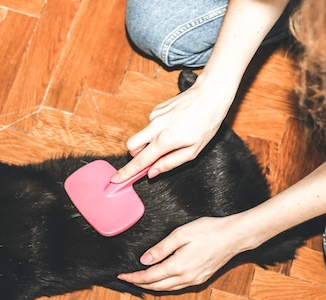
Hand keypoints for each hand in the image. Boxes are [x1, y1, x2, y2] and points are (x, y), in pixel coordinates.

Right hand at [111, 78, 231, 182]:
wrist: (210, 95)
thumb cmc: (206, 123)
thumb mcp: (193, 151)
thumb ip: (171, 163)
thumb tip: (152, 172)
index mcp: (166, 140)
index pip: (140, 161)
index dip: (127, 172)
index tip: (115, 179)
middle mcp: (156, 127)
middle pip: (131, 146)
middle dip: (136, 155)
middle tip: (153, 157)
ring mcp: (154, 116)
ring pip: (141, 136)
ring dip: (149, 142)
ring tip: (173, 138)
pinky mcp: (156, 109)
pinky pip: (150, 126)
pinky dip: (157, 131)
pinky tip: (174, 126)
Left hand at [117, 216, 251, 290]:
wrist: (234, 236)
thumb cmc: (209, 230)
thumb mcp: (181, 234)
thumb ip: (162, 248)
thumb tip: (145, 260)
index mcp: (179, 266)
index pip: (149, 276)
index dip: (134, 277)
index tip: (122, 274)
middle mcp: (186, 277)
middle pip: (156, 286)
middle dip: (139, 284)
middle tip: (127, 278)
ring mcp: (195, 279)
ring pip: (167, 288)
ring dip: (152, 286)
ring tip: (140, 280)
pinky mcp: (201, 278)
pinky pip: (177, 287)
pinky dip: (165, 285)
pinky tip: (161, 279)